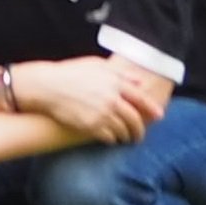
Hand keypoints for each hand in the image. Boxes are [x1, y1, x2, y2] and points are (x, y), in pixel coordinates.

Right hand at [29, 56, 157, 144]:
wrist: (46, 86)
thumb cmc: (70, 73)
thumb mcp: (96, 65)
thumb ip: (119, 73)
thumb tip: (139, 79)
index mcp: (114, 81)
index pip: (140, 98)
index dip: (152, 108)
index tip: (159, 116)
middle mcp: (111, 98)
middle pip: (134, 119)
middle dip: (140, 130)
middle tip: (139, 136)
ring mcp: (101, 113)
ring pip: (123, 130)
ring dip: (126, 136)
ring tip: (125, 139)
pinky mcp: (91, 126)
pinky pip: (109, 137)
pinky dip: (112, 139)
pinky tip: (110, 138)